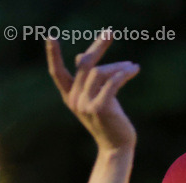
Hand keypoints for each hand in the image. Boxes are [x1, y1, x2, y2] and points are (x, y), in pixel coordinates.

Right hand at [45, 32, 138, 150]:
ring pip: (100, 72)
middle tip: (110, 33)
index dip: (53, 55)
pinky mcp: (101, 108)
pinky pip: (112, 83)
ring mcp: (86, 105)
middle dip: (98, 47)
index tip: (51, 37)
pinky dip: (123, 74)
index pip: (57, 73)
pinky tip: (134, 70)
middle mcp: (75, 100)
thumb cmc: (108, 122)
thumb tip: (79, 56)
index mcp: (70, 97)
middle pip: (85, 64)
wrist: (116, 148)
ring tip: (131, 67)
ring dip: (118, 67)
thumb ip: (88, 80)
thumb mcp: (95, 99)